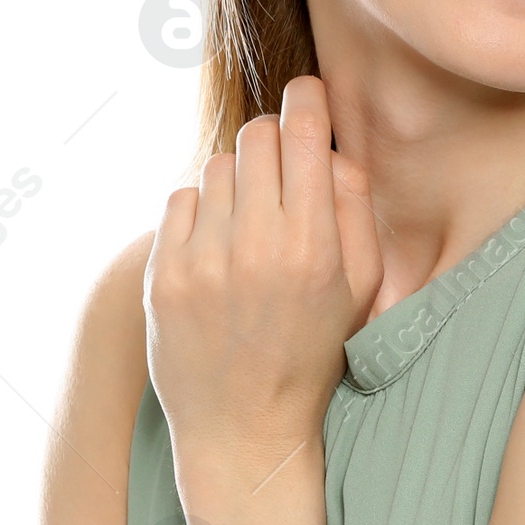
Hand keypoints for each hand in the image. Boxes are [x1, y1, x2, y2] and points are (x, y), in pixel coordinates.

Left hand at [144, 77, 382, 472]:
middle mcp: (255, 247)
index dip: (307, 101)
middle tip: (280, 169)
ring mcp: (202, 261)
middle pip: (255, 137)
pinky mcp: (162, 275)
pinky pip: (179, 201)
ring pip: (215, 167)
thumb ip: (354, 209)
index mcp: (313, 247)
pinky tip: (217, 251)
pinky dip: (199, 214)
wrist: (246, 428)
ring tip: (248, 225)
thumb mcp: (362, 288)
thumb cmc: (314, 353)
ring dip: (235, 182)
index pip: (302, 133)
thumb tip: (328, 145)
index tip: (307, 96)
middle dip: (272, 141)